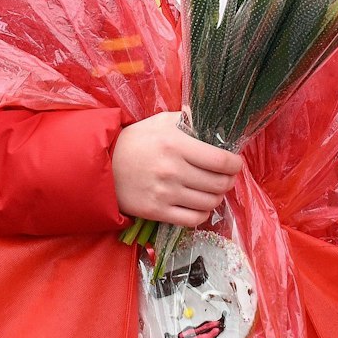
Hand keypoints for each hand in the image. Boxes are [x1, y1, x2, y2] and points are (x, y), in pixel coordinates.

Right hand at [113, 111, 241, 226]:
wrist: (102, 165)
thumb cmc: (134, 141)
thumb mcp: (160, 122)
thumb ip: (187, 119)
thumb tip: (211, 118)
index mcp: (176, 145)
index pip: (220, 161)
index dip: (235, 164)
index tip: (235, 163)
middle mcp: (173, 170)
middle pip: (219, 184)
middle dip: (229, 181)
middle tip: (226, 177)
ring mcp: (165, 194)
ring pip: (209, 203)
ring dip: (217, 197)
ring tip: (213, 190)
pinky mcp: (157, 212)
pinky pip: (193, 219)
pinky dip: (202, 214)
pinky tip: (199, 205)